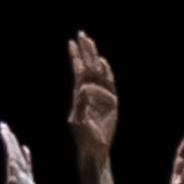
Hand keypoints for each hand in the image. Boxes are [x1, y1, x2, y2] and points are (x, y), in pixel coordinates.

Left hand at [67, 30, 119, 160]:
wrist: (94, 149)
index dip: (75, 57)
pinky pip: (109, 86)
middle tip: (82, 34)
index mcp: (79, 95)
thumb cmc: (83, 136)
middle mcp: (91, 93)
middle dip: (86, 51)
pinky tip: (103, 63)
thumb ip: (79, 104)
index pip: (77, 71)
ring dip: (94, 58)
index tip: (71, 42)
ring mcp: (102, 97)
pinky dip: (106, 75)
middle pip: (88, 67)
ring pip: (99, 73)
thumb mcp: (76, 119)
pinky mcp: (112, 104)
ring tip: (90, 42)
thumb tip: (83, 88)